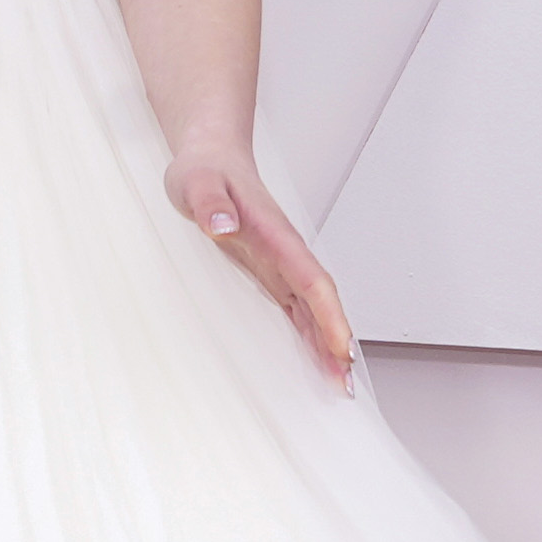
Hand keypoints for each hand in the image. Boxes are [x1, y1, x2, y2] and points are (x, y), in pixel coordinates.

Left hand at [170, 151, 357, 388]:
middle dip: (336, 341)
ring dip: (328, 344)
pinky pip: (298, 307)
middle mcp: (285, 252)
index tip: (341, 345)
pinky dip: (311, 333)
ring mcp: (280, 263)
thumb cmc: (204, 171)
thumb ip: (209, 201)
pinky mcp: (271, 271)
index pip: (310, 279)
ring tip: (339, 383)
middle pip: (321, 301)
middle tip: (345, 384)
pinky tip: (317, 358)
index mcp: (275, 233)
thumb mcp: (196, 182)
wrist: (211, 157)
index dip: (328, 314)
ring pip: (314, 308)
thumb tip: (223, 224)